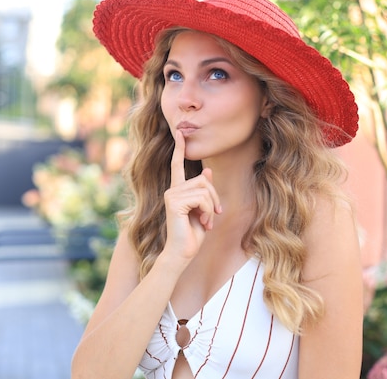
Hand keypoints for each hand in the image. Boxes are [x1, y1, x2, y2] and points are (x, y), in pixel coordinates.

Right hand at [163, 131, 221, 262]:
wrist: (182, 253)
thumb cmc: (192, 234)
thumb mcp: (203, 209)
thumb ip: (204, 191)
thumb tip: (207, 171)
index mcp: (177, 190)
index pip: (177, 165)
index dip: (179, 148)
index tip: (180, 132)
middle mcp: (172, 190)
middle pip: (204, 179)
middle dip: (214, 197)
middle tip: (213, 215)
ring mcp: (171, 195)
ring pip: (205, 189)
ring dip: (212, 207)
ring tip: (206, 222)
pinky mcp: (174, 203)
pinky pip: (202, 198)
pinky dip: (208, 211)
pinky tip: (203, 223)